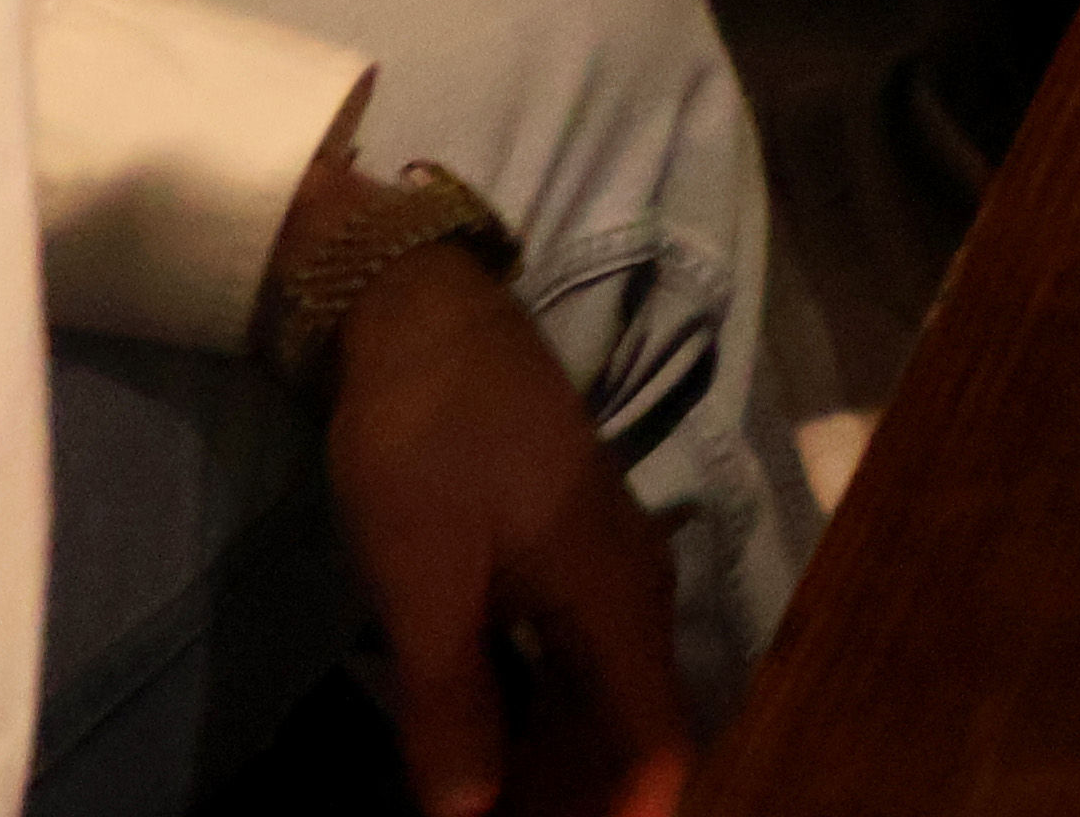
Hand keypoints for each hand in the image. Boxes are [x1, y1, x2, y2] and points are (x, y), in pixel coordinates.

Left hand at [321, 231, 692, 816]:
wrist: (420, 313)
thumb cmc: (428, 443)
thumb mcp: (423, 584)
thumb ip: (453, 708)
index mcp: (618, 599)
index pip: (659, 744)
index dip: (631, 814)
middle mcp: (634, 588)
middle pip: (632, 730)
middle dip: (584, 798)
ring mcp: (604, 565)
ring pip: (602, 697)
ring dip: (560, 767)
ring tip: (499, 807)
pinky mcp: (566, 549)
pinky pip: (576, 660)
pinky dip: (543, 717)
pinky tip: (492, 751)